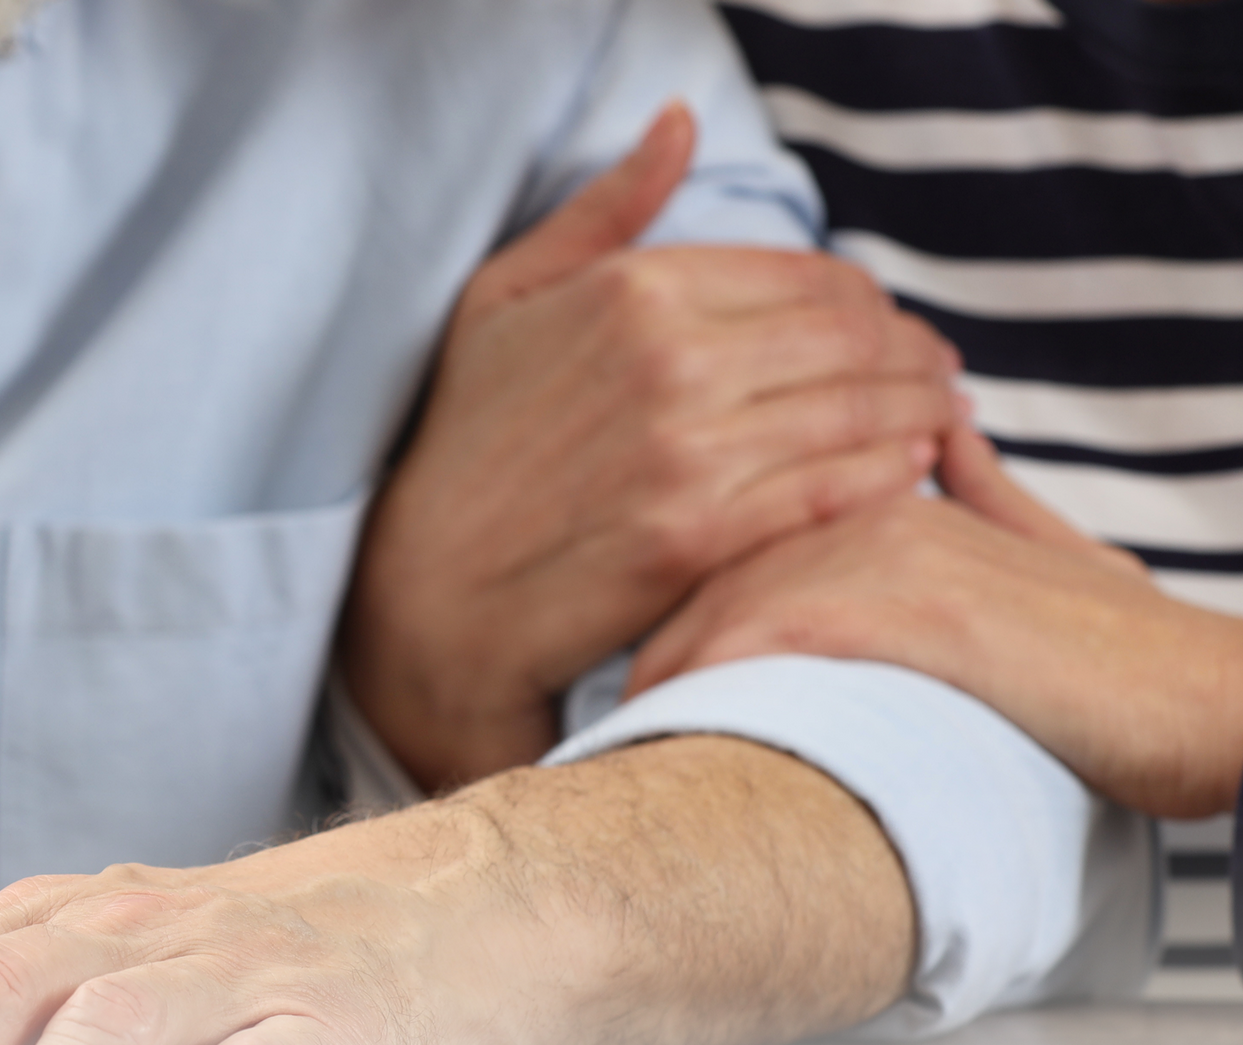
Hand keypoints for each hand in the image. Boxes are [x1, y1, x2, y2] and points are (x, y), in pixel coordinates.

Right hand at [340, 102, 961, 790]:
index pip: (808, 276)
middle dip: (913, 350)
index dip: (868, 298)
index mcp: (633, 291)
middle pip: (853, 338)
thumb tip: (679, 125)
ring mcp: (686, 455)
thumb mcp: (501, 303)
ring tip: (943, 416)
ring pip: (859, 411)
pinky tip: (912, 469)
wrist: (424, 596)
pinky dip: (891, 473)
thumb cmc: (460, 445)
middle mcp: (668, 362)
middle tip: (937, 370)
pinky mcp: (697, 541)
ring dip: (922, 408)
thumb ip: (603, 212)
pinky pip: (832, 492)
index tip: (885, 324)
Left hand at [630, 428, 1242, 817]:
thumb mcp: (1047, 551)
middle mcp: (872, 505)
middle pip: (705, 562)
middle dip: (639, 633)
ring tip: (601, 733)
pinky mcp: (906, 605)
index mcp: (883, 494)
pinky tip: (655, 724)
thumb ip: (985, 492)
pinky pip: (762, 632)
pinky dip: (701, 676)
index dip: (666, 592)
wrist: (1206, 696)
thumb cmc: (1115, 648)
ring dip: (652, 665)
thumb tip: (951, 435)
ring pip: (720, 598)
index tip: (616, 651)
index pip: (731, 524)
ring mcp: (888, 548)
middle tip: (584, 705)